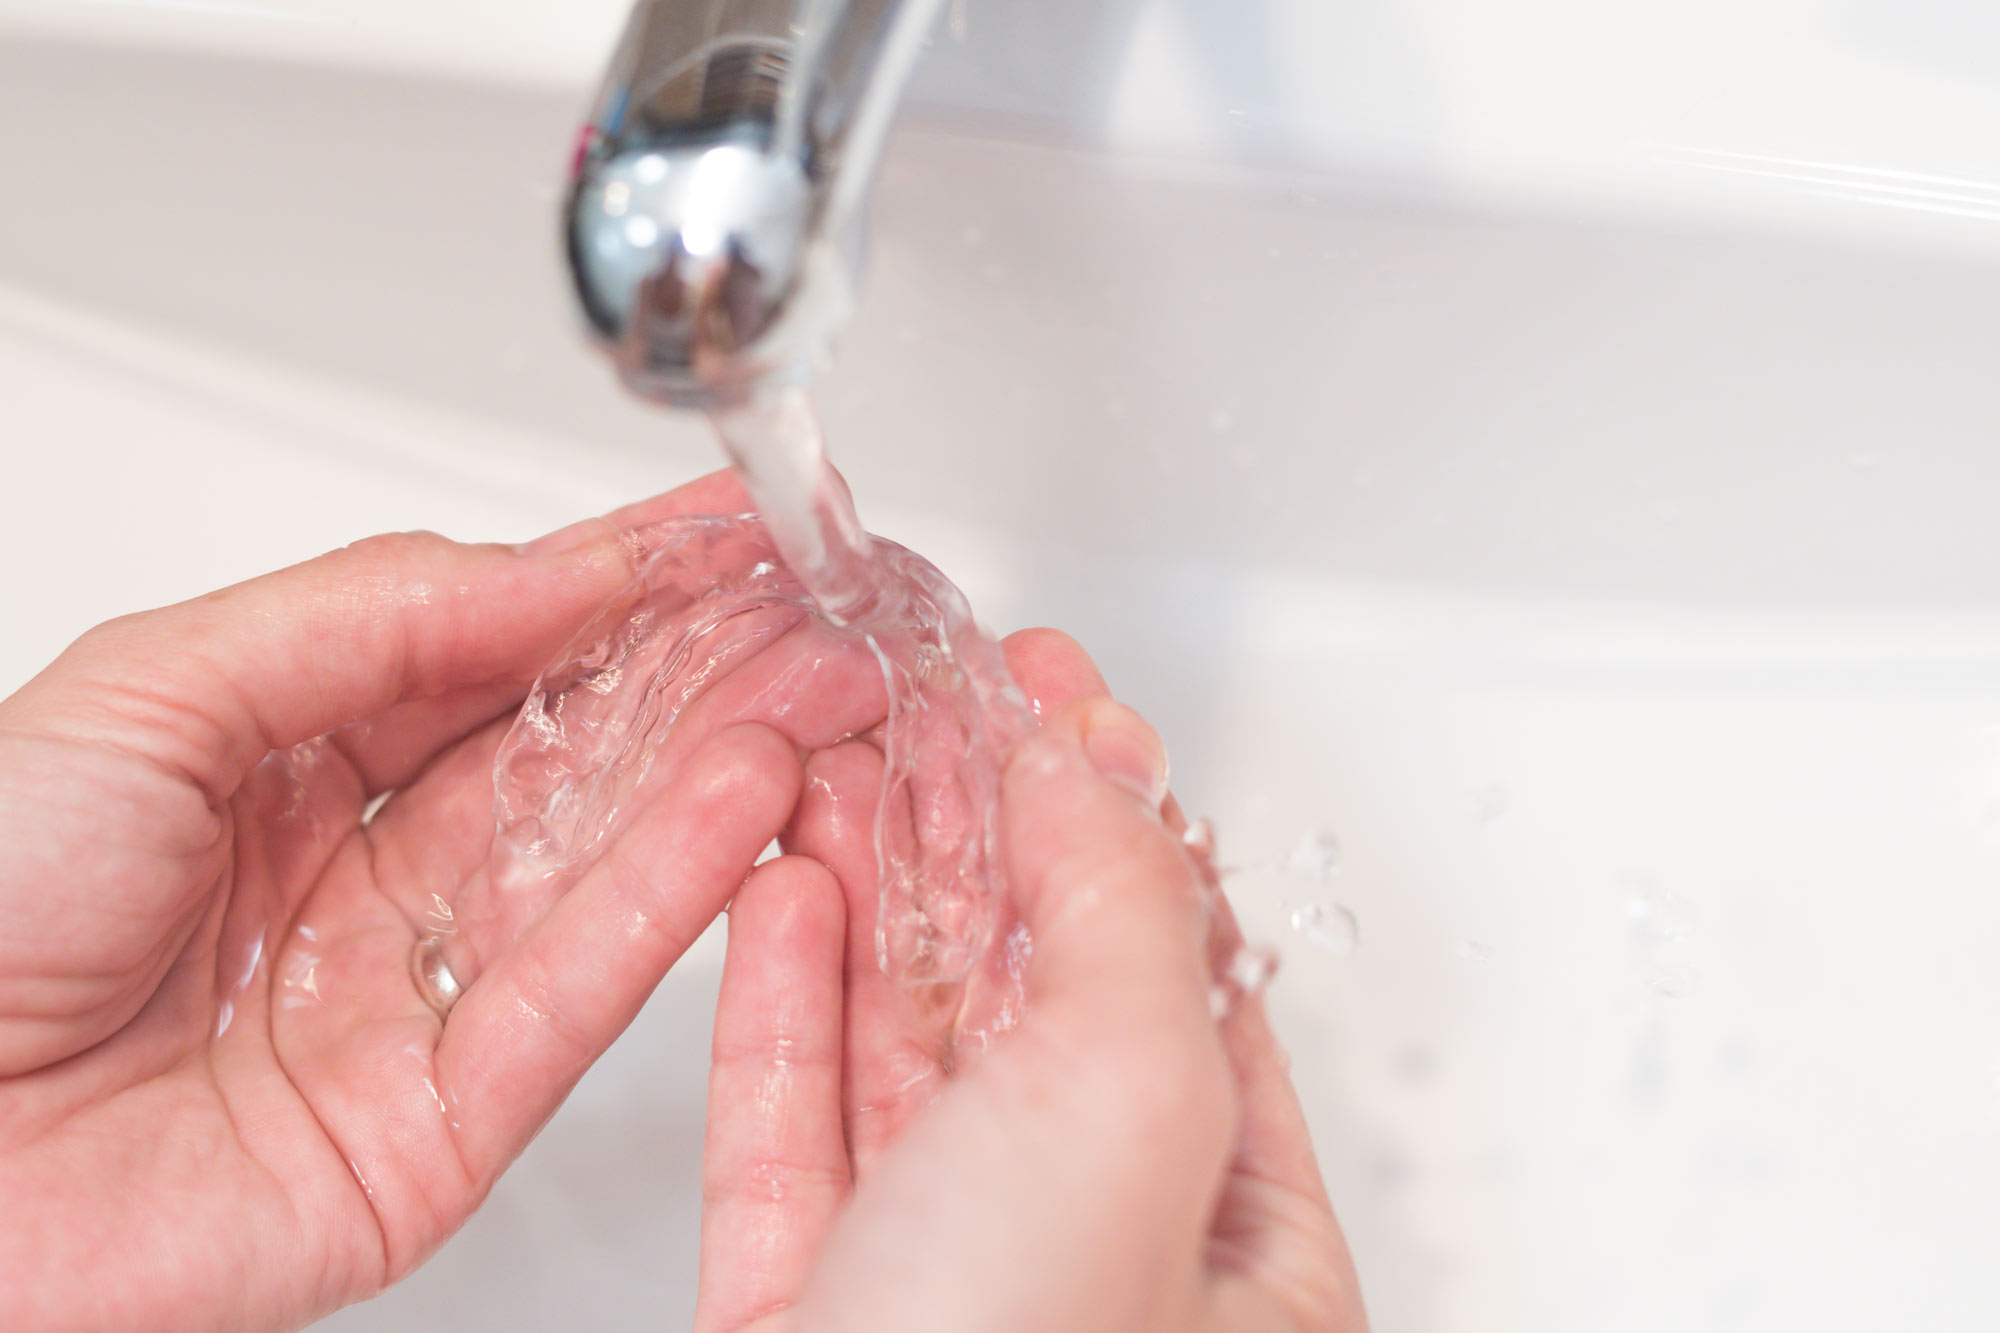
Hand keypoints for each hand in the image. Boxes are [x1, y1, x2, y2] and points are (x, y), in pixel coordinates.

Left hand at [0, 473, 817, 1330]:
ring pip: (593, 867)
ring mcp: (407, 1001)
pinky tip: (743, 799)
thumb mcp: (147, 695)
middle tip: (814, 603)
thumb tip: (547, 570)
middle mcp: (356, 876)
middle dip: (699, 670)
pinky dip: (669, 897)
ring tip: (816, 680)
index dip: (612, 586)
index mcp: (279, 763)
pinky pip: (573, 998)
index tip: (719, 529)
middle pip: (565, 756)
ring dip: (715, 767)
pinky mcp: (440, 1128)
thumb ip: (364, 619)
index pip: (489, 654)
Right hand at [694, 633, 1367, 1331]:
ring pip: (903, 1055)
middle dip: (977, 832)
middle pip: (1036, 999)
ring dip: (869, 893)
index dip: (1124, 816)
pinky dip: (781, 1005)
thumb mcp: (1127, 1102)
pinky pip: (789, 1129)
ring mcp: (943, 1287)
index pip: (1191, 979)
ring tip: (841, 762)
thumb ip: (1120, 909)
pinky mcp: (800, 1307)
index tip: (1064, 698)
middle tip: (935, 701)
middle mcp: (1095, 1265)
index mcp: (1239, 1254)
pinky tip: (780, 899)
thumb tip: (1086, 766)